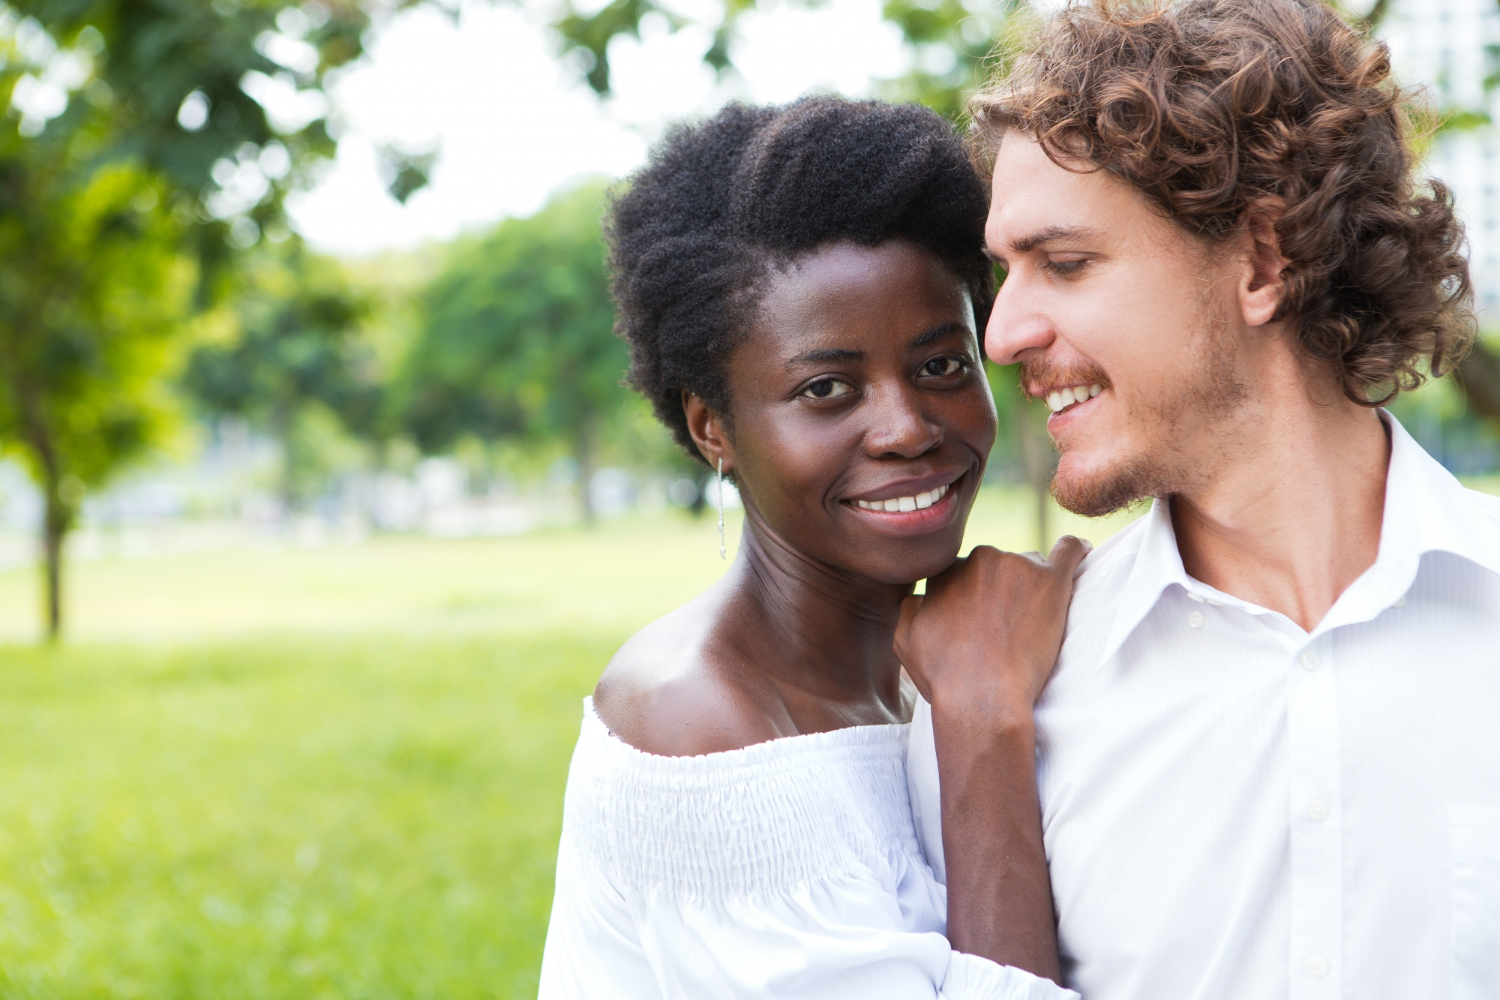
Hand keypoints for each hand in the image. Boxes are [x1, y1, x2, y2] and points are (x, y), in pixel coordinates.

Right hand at [894, 536, 1089, 720]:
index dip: (973, 598)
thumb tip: (920, 596)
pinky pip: (1070, 550)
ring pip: (1031, 567)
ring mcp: (1018, 566)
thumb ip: (909, 607)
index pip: (965, 572)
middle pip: (999, 567)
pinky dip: (1076, 551)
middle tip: (1009, 629)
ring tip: (1037, 622)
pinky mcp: (1052, 580)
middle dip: (1003, 591)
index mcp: (948, 571)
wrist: (983, 699)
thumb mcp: (904, 641)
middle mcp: (981, 558)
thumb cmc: (944, 677)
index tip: (982, 622)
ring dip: (1033, 587)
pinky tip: (1083, 554)